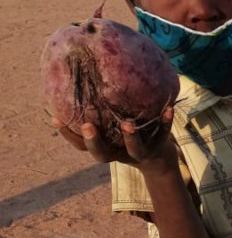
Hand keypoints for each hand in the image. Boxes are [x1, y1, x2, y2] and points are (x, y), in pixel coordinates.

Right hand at [52, 107, 176, 173]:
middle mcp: (120, 153)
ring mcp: (140, 151)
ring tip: (127, 123)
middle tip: (88, 126)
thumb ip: (96, 112)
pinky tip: (168, 108)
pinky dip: (166, 122)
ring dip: (131, 136)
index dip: (68, 135)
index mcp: (105, 149)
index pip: (81, 146)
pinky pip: (163, 133)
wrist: (156, 158)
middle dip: (95, 141)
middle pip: (103, 154)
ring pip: (135, 148)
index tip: (56, 118)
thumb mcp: (109, 129)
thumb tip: (72, 80)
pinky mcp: (159, 145)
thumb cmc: (124, 137)